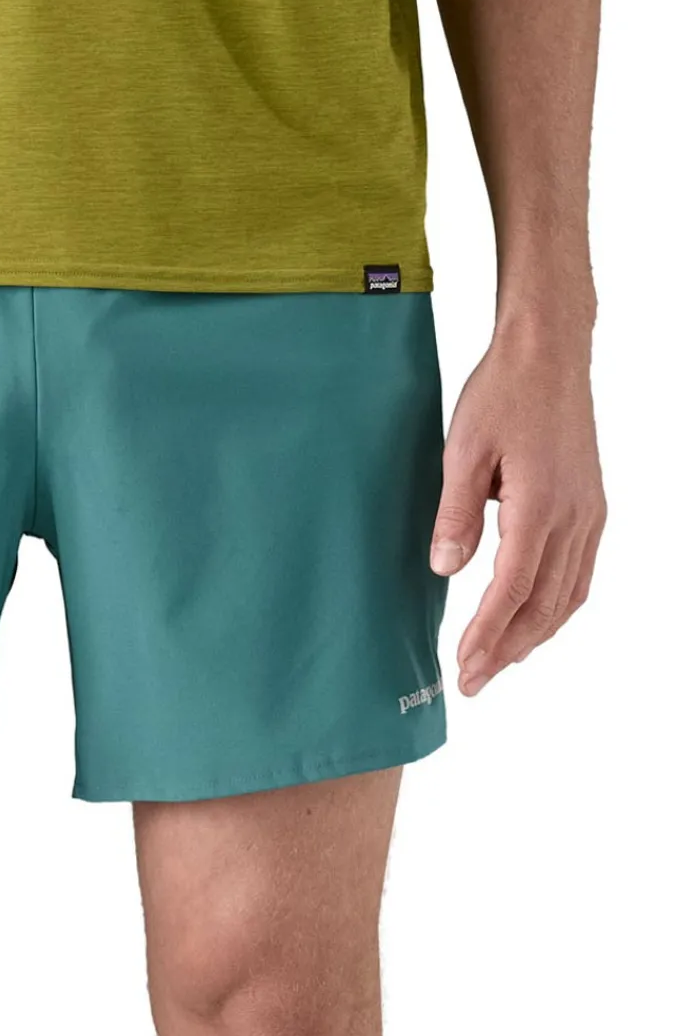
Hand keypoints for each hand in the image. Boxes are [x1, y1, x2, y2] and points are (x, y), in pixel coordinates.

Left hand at [429, 321, 605, 696]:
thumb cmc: (501, 395)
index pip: (512, 589)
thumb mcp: (461, 449)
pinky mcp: (590, 506)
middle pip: (545, 604)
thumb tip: (444, 569)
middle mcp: (573, 517)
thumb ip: (453, 513)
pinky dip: (557, 607)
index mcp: (540, 505)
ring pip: (568, 595)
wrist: (548, 353)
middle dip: (508, 649)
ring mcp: (588, 513)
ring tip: (498, 663)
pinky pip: (579, 573)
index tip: (464, 667)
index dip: (488, 634)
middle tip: (472, 682)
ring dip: (534, 635)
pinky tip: (533, 619)